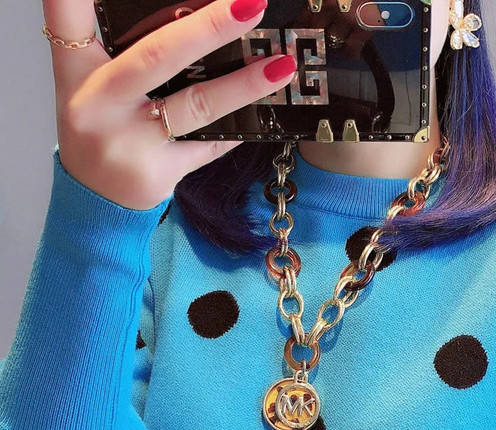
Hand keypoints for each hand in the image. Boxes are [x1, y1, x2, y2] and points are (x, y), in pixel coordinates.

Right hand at [42, 0, 296, 209]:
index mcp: (77, 69)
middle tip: (252, 4)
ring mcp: (131, 143)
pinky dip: (239, 126)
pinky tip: (268, 110)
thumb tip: (190, 15)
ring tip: (282, 66)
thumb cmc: (100, 124)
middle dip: (209, 28)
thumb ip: (117, 40)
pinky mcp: (161, 173)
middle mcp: (99, 104)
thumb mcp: (88, 79)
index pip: (68, 14)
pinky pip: (211, 144)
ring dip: (244, 85)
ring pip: (197, 106)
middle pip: (157, 57)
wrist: (97, 199)